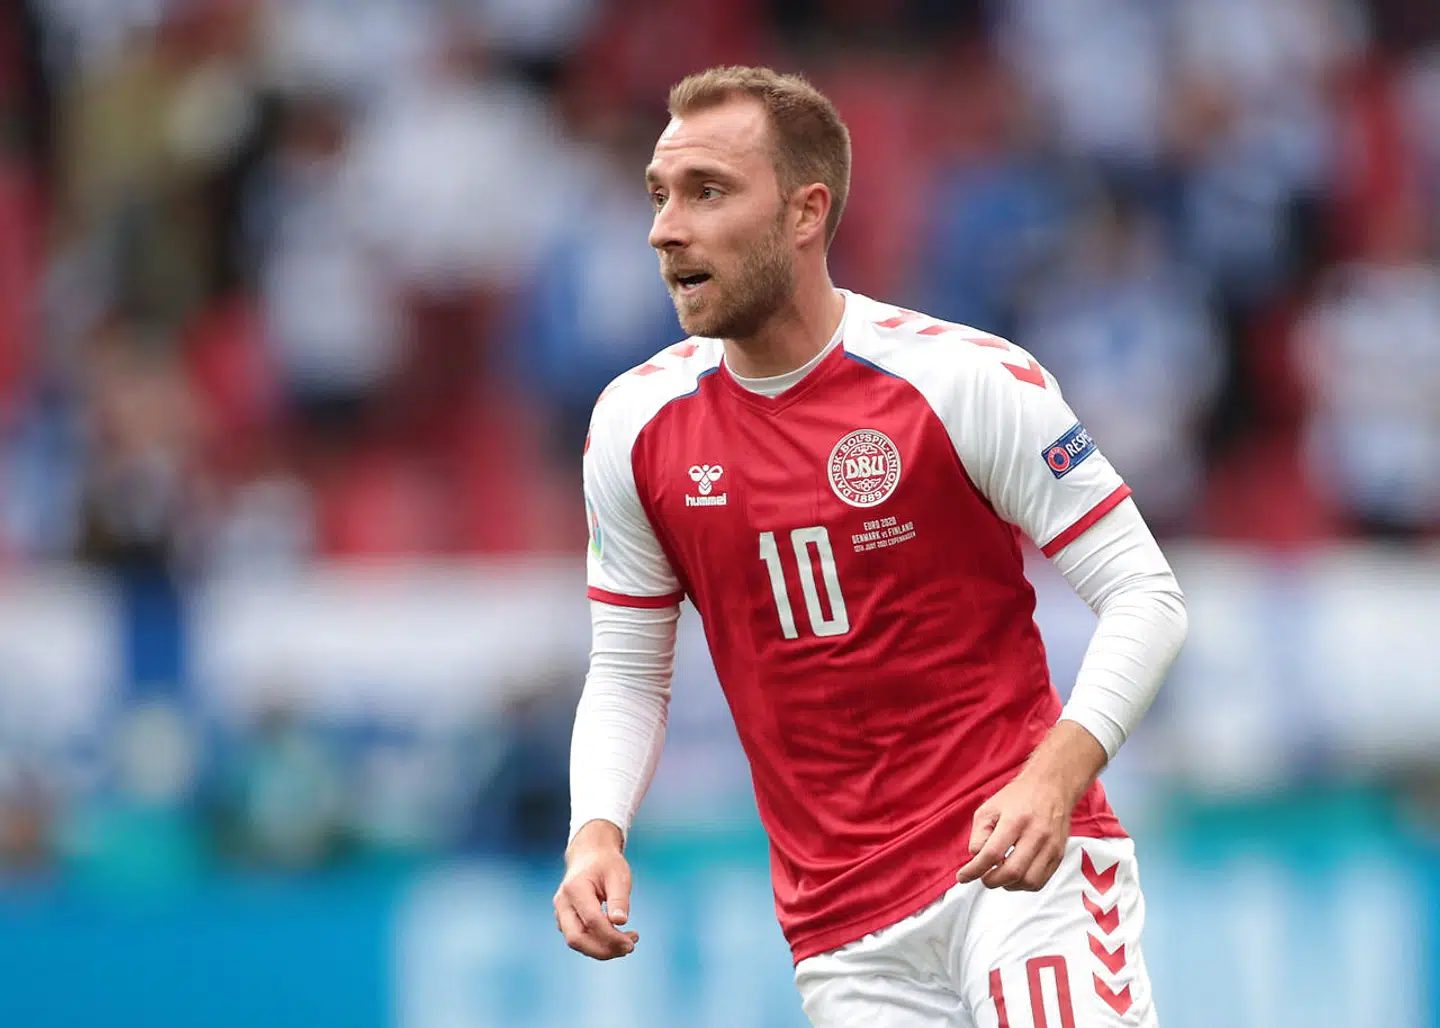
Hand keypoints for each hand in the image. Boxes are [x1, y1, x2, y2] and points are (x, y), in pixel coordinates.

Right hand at [554, 820, 639, 958]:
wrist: (589, 856)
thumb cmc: (606, 864)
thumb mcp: (619, 875)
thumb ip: (619, 898)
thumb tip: (620, 922)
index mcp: (575, 888)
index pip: (592, 920)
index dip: (612, 936)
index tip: (633, 940)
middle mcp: (562, 902)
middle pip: (576, 938)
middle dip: (604, 950)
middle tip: (629, 947)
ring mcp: (561, 912)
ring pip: (575, 942)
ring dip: (601, 950)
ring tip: (626, 943)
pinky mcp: (565, 920)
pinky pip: (578, 939)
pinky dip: (596, 944)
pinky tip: (615, 939)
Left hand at [955, 772, 1071, 891]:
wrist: (1051, 787)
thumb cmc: (1018, 797)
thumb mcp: (988, 809)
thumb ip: (978, 835)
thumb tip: (976, 859)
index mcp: (1015, 820)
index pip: (992, 854)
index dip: (974, 870)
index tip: (963, 877)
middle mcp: (1036, 834)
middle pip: (1012, 872)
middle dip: (991, 881)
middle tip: (982, 876)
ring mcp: (1051, 846)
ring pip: (1028, 882)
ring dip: (1008, 885)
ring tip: (999, 874)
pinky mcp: (1058, 855)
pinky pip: (1040, 882)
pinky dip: (1023, 885)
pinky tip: (1014, 875)